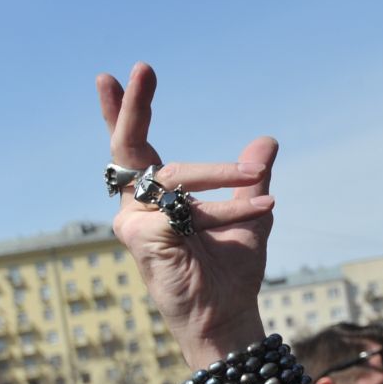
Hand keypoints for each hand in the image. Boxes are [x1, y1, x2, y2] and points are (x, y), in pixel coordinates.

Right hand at [97, 62, 276, 367]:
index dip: (125, 110)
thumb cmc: (231, 268)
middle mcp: (138, 203)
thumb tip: (266, 140)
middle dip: (133, 105)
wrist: (228, 314)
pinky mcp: (141, 238)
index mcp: (157, 193)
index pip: (136, 144)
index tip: (116, 75)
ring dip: (224, 179)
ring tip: (261, 185)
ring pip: (176, 177)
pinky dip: (228, 209)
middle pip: (128, 145)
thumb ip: (252, 177)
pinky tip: (259, 214)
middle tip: (140, 69)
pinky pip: (186, 209)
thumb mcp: (252, 211)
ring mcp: (134, 220)